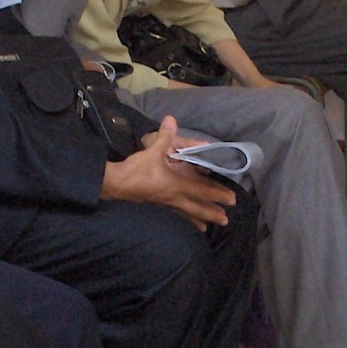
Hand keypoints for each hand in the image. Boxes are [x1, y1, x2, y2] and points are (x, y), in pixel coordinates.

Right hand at [100, 116, 237, 228]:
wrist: (114, 184)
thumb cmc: (135, 170)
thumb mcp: (151, 151)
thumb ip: (164, 135)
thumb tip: (171, 118)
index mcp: (176, 185)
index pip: (202, 191)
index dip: (217, 194)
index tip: (232, 200)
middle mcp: (173, 198)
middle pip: (197, 208)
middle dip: (212, 214)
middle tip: (225, 221)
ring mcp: (164, 205)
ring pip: (185, 216)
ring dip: (198, 221)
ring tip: (207, 228)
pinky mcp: (155, 208)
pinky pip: (173, 216)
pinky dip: (181, 221)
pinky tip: (183, 225)